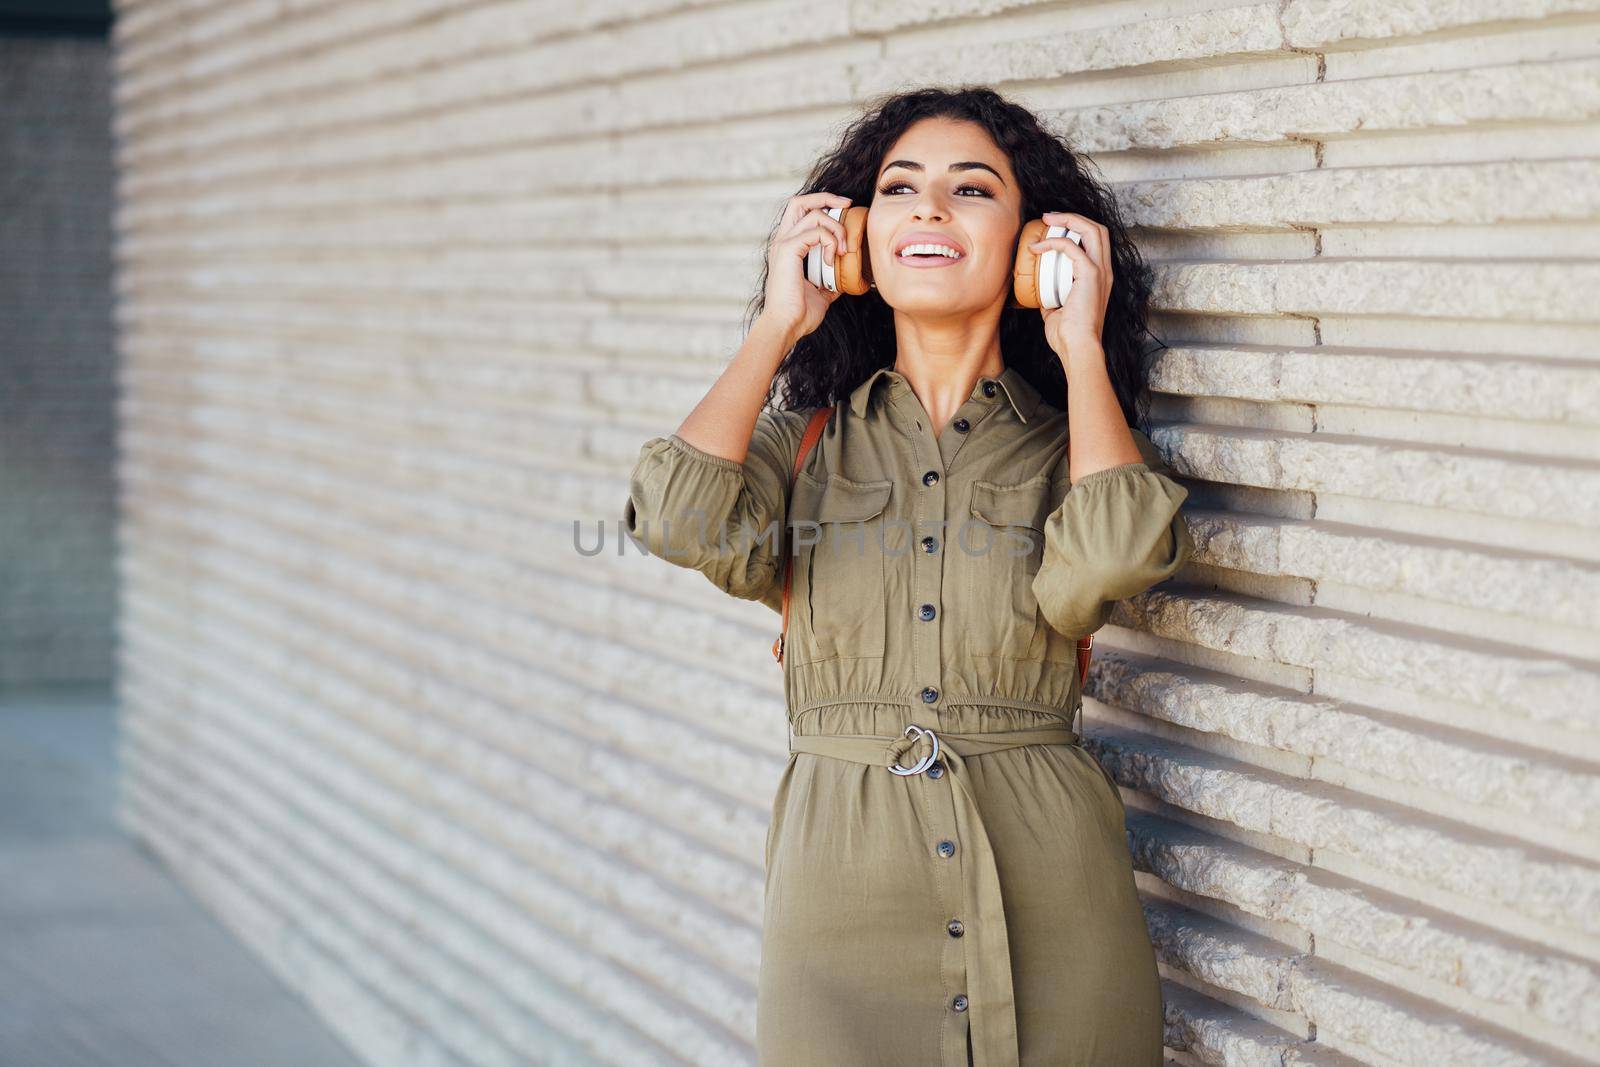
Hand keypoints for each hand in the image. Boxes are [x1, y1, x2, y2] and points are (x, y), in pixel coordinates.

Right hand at [758, 191, 852, 343]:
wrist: (786, 326)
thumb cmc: (799, 314)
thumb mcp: (821, 293)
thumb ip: (830, 281)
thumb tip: (845, 279)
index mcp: (788, 248)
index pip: (801, 212)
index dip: (823, 204)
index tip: (845, 211)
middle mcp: (782, 241)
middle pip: (800, 201)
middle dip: (827, 198)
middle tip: (847, 206)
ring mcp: (784, 244)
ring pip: (814, 214)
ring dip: (835, 228)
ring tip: (843, 250)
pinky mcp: (788, 250)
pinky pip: (815, 232)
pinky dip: (830, 242)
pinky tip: (832, 260)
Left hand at [1027, 211, 1112, 372]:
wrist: (1078, 347)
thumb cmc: (1068, 335)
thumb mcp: (1056, 310)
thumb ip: (1050, 296)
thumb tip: (1036, 291)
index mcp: (1101, 277)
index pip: (1096, 241)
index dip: (1077, 228)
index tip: (1053, 227)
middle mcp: (1105, 270)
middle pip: (1097, 229)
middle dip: (1073, 217)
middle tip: (1048, 217)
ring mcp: (1101, 271)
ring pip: (1091, 230)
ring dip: (1067, 220)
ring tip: (1045, 220)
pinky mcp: (1091, 274)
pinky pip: (1071, 247)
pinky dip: (1053, 243)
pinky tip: (1036, 248)